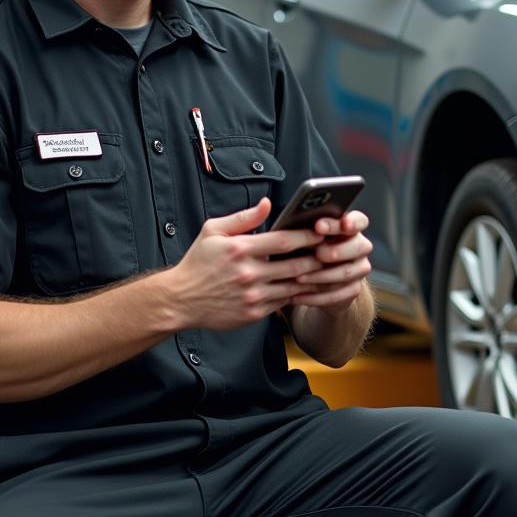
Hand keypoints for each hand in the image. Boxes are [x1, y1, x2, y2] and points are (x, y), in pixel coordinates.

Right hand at [168, 198, 324, 328]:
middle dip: (319, 257)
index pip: (283, 241)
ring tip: (330, 268)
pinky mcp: (254, 313)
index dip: (307, 235)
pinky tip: (310, 286)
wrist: (180, 300)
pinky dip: (298, 294)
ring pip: (294, 286)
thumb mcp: (213, 231)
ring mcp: (253, 296)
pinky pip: (284, 302)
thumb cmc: (198, 262)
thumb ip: (243, 218)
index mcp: (240, 250)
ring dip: (314, 277)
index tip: (323, 230)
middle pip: (296, 265)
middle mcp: (249, 274)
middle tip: (335, 250)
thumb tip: (268, 204)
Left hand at [290, 210, 371, 314]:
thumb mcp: (305, 234)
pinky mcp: (354, 289)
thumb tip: (281, 214)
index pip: (359, 221)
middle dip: (336, 250)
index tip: (322, 226)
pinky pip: (339, 294)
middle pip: (359, 246)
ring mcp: (359, 268)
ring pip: (347, 272)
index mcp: (350, 227)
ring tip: (299, 278)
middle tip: (318, 253)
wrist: (316, 279)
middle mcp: (360, 246)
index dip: (347, 222)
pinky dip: (316, 296)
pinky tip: (297, 295)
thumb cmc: (306, 248)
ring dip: (321, 276)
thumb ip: (303, 225)